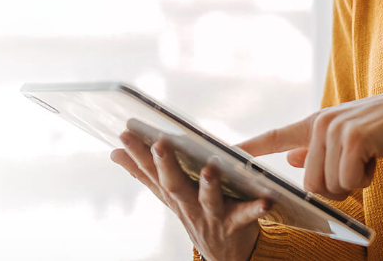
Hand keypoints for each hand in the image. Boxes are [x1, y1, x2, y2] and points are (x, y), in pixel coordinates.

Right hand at [111, 132, 269, 260]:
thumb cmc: (196, 214)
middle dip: (166, 164)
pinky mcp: (236, 224)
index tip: (125, 133)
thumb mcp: (169, 196)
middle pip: (175, 184)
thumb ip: (145, 174)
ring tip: (211, 167)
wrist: (225, 254)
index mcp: (174, 194)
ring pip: (209, 200)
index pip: (151, 171)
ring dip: (209, 184)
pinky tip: (267, 200)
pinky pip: (247, 215)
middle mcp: (189, 205)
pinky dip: (256, 208)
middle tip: (160, 143)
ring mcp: (212, 216)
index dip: (137, 154)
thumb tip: (115, 153)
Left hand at [238, 87, 382, 200]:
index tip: (223, 153)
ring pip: (328, 186)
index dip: (250, 147)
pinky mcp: (354, 138)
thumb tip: (295, 161)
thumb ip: (319, 148)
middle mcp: (321, 124)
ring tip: (368, 159)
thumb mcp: (350, 135)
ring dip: (352, 184)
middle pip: (310, 184)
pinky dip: (365, 179)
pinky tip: (377, 157)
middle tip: (357, 169)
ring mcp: (336, 129)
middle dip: (336, 188)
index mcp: (317, 123)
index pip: (276, 136)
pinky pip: (348, 182)